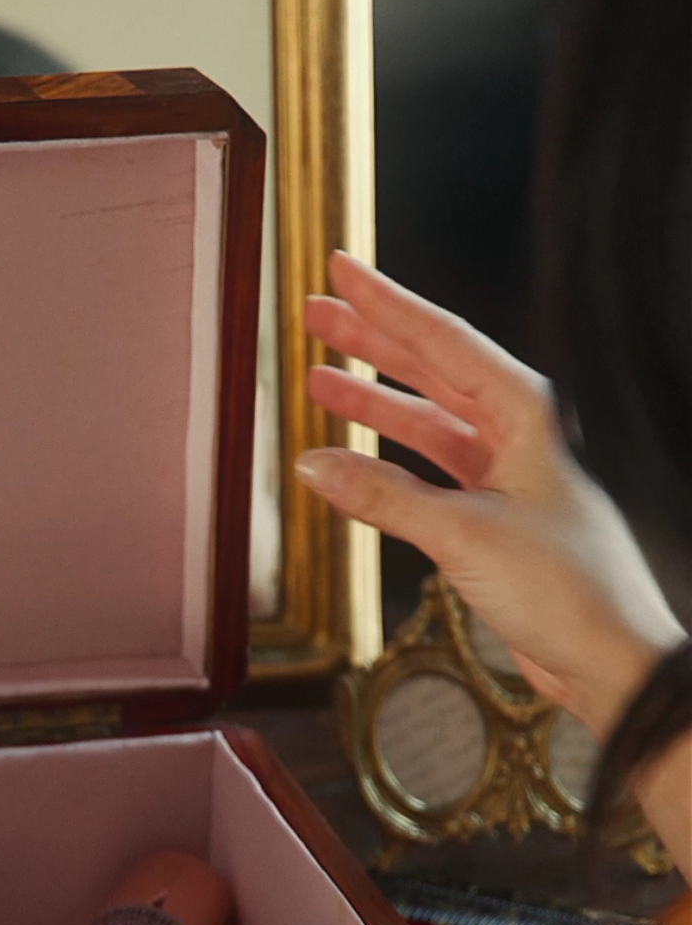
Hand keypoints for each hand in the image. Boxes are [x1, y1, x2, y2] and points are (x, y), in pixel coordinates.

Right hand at [297, 254, 683, 737]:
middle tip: (317, 313)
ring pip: (425, 422)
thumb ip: (384, 497)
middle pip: (431, 370)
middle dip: (371, 342)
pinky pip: (426, 475)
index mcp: (524, 413)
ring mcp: (502, 476)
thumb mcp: (464, 535)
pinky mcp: (490, 520)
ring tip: (320, 379)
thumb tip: (315, 466)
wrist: (608, 655)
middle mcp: (515, 434)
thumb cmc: (567, 587)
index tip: (342, 269)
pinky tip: (350, 459)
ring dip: (373, 403)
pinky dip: (385, 466)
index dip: (386, 304)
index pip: (442, 340)